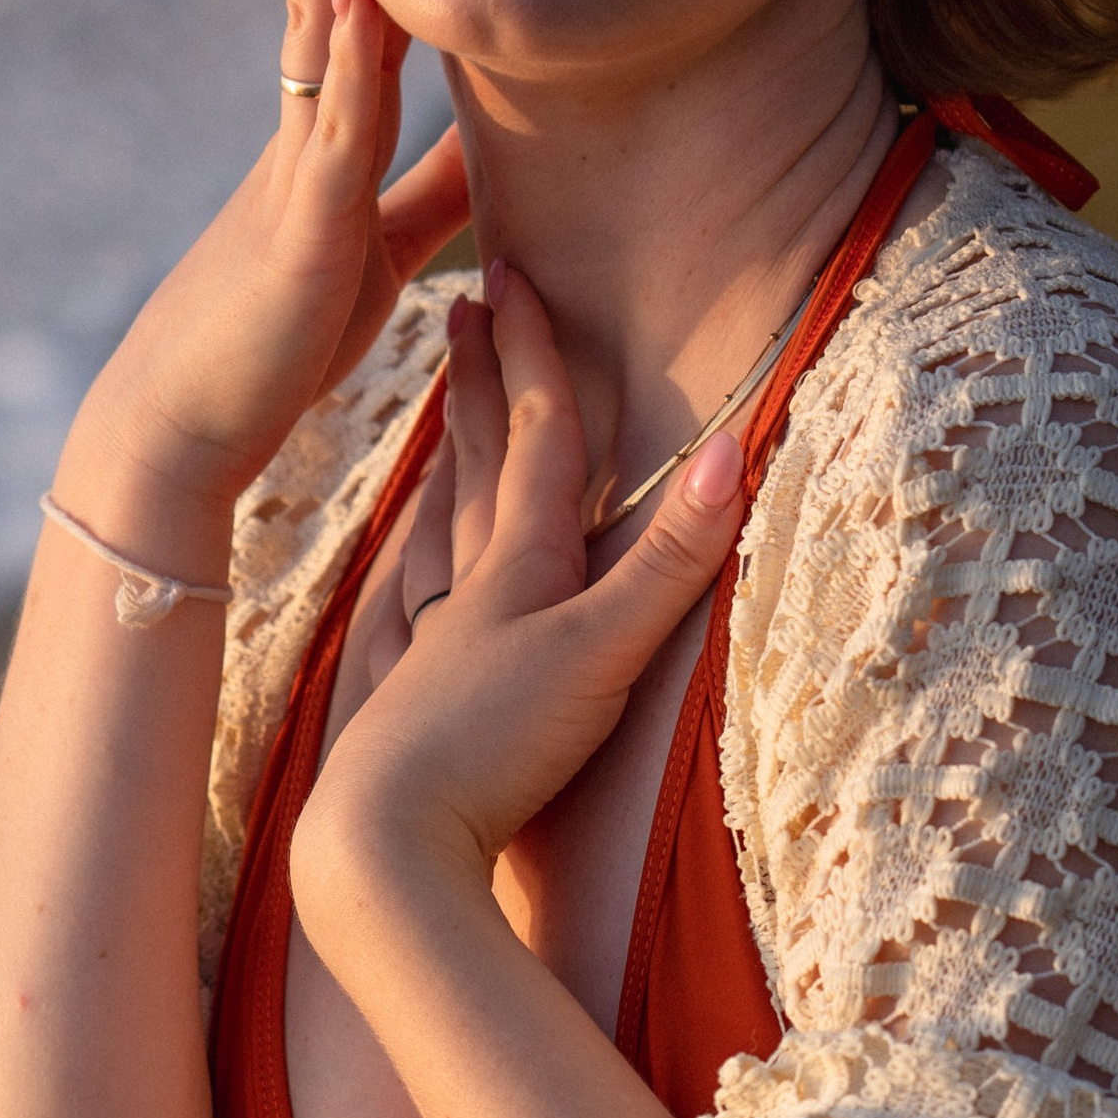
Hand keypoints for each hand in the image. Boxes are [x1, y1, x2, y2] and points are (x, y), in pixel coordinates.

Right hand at [62, 0, 472, 529]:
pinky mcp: (308, 222)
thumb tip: (486, 149)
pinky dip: (352, 52)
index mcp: (324, 121)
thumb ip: (426, 191)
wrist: (199, 417)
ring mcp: (299, 159)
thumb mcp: (375, 247)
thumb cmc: (280, 338)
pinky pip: (335, 120)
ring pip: (314, 12)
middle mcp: (304, 117)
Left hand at [288, 264, 747, 935]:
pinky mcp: (406, 709)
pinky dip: (409, 572)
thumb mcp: (604, 651)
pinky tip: (400, 576)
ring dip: (443, 467)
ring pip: (437, 532)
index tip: (514, 274)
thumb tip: (731, 449)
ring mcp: (429, 649)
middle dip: (476, 383)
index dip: (532, 354)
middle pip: (474, 465)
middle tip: (460, 309)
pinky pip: (406, 614)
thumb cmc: (495, 747)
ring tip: (437, 419)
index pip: (533, 438)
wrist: (386, 844)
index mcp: (517, 567)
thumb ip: (668, 560)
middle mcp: (466, 593)